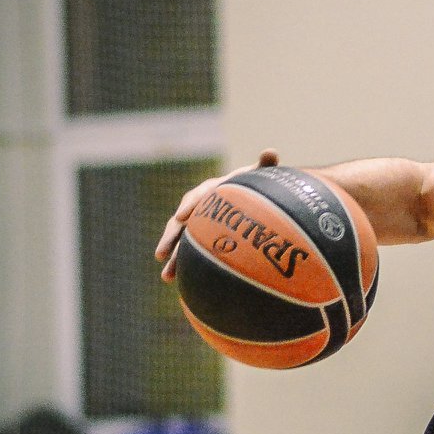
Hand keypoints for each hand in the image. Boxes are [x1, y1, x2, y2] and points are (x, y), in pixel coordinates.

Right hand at [155, 149, 279, 280]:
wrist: (252, 200)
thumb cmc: (256, 188)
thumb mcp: (259, 178)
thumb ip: (264, 167)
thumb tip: (270, 151)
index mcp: (211, 190)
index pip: (197, 197)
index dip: (190, 206)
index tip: (183, 216)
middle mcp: (198, 206)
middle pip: (181, 223)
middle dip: (171, 239)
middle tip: (162, 253)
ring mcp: (196, 223)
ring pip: (180, 241)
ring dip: (173, 258)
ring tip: (167, 276)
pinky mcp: (198, 238)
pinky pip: (188, 251)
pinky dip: (182, 265)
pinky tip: (177, 282)